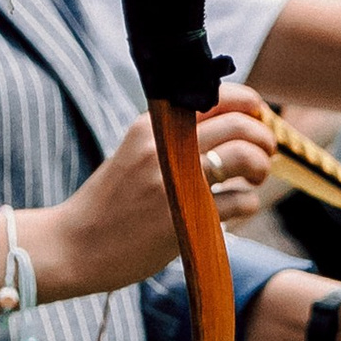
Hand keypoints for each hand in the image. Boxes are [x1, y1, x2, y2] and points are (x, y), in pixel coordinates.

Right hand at [34, 82, 278, 290]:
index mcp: (151, 124)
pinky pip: (240, 201)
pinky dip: (248, 203)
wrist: (75, 245)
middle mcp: (164, 145)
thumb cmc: (110, 202)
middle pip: (240, 124)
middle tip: (265, 153)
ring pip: (245, 156)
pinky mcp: (187, 217)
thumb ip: (172, 136)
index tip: (256, 119)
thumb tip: (228, 122)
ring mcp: (176, 181)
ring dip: (261, 166)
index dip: (248, 105)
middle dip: (263, 137)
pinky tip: (237, 208)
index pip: (216, 96)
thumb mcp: (134, 153)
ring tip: (254, 177)